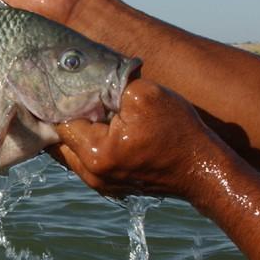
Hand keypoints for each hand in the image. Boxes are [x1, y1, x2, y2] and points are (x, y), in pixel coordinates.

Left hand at [51, 79, 229, 199]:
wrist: (203, 170)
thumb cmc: (178, 131)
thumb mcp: (144, 95)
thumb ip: (107, 84)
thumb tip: (82, 75)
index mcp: (95, 152)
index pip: (58, 120)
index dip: (57, 98)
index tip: (56, 81)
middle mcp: (91, 173)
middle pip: (58, 138)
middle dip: (59, 115)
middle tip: (61, 92)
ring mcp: (98, 183)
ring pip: (68, 150)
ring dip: (71, 129)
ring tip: (77, 105)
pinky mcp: (107, 185)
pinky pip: (82, 159)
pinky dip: (83, 141)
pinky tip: (93, 122)